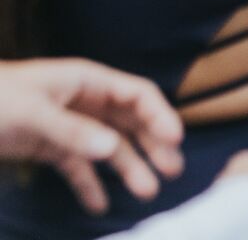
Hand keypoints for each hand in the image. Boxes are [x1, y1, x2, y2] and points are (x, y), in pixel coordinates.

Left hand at [0, 59, 183, 213]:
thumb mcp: (32, 111)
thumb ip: (72, 131)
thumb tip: (111, 150)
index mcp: (87, 82)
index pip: (136, 95)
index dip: (159, 115)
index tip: (175, 140)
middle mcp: (85, 102)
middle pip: (129, 123)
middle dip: (152, 146)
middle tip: (172, 171)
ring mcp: (68, 126)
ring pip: (107, 147)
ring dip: (127, 168)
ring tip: (146, 192)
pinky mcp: (49, 147)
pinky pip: (76, 167)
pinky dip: (88, 185)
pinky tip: (98, 205)